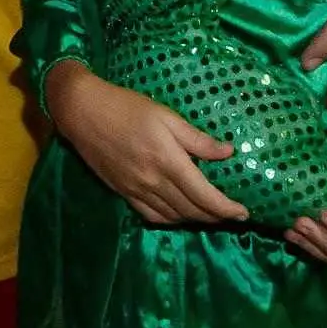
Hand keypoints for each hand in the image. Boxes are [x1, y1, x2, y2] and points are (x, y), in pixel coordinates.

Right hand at [46, 61, 245, 226]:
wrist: (82, 112)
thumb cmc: (127, 106)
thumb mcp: (165, 115)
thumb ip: (196, 138)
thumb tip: (228, 153)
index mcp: (168, 161)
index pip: (205, 195)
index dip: (227, 208)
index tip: (244, 212)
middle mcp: (154, 182)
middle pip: (192, 210)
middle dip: (216, 216)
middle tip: (233, 215)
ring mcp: (137, 191)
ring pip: (174, 217)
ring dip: (196, 220)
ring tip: (211, 215)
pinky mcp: (124, 193)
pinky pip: (153, 217)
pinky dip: (172, 220)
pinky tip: (180, 214)